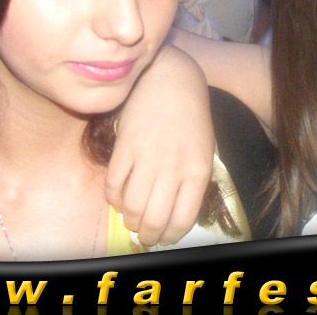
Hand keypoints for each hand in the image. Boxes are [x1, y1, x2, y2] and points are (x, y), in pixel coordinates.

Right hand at [106, 44, 213, 245]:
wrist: (171, 79)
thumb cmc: (191, 116)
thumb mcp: (203, 150)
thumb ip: (191, 180)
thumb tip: (172, 212)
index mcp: (197, 171)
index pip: (182, 219)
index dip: (171, 235)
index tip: (165, 236)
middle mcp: (172, 168)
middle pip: (155, 219)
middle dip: (148, 234)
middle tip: (144, 234)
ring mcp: (147, 158)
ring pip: (131, 207)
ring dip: (129, 219)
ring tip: (130, 218)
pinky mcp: (125, 147)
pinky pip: (114, 184)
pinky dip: (113, 197)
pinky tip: (117, 196)